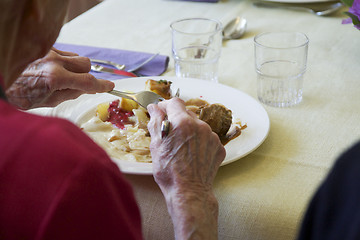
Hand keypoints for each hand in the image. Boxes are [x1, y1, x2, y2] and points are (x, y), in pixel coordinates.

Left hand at [6, 48, 113, 108]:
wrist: (1, 83)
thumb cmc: (20, 96)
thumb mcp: (49, 101)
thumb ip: (71, 94)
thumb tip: (86, 89)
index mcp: (55, 78)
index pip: (88, 82)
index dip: (102, 86)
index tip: (110, 87)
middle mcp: (53, 62)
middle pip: (86, 64)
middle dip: (87, 75)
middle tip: (79, 85)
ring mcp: (47, 53)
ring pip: (76, 57)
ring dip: (76, 68)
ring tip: (64, 78)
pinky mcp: (43, 49)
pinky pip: (64, 53)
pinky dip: (65, 62)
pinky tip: (55, 70)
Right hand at [147, 98, 225, 239]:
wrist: (189, 191)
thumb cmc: (169, 171)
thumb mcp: (156, 145)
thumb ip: (156, 122)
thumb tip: (154, 108)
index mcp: (182, 122)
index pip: (174, 102)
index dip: (165, 106)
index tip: (161, 112)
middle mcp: (200, 125)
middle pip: (186, 113)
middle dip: (177, 120)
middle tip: (169, 133)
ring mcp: (212, 136)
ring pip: (198, 125)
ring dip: (189, 131)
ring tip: (181, 147)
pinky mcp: (219, 147)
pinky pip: (207, 138)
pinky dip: (199, 142)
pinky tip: (192, 154)